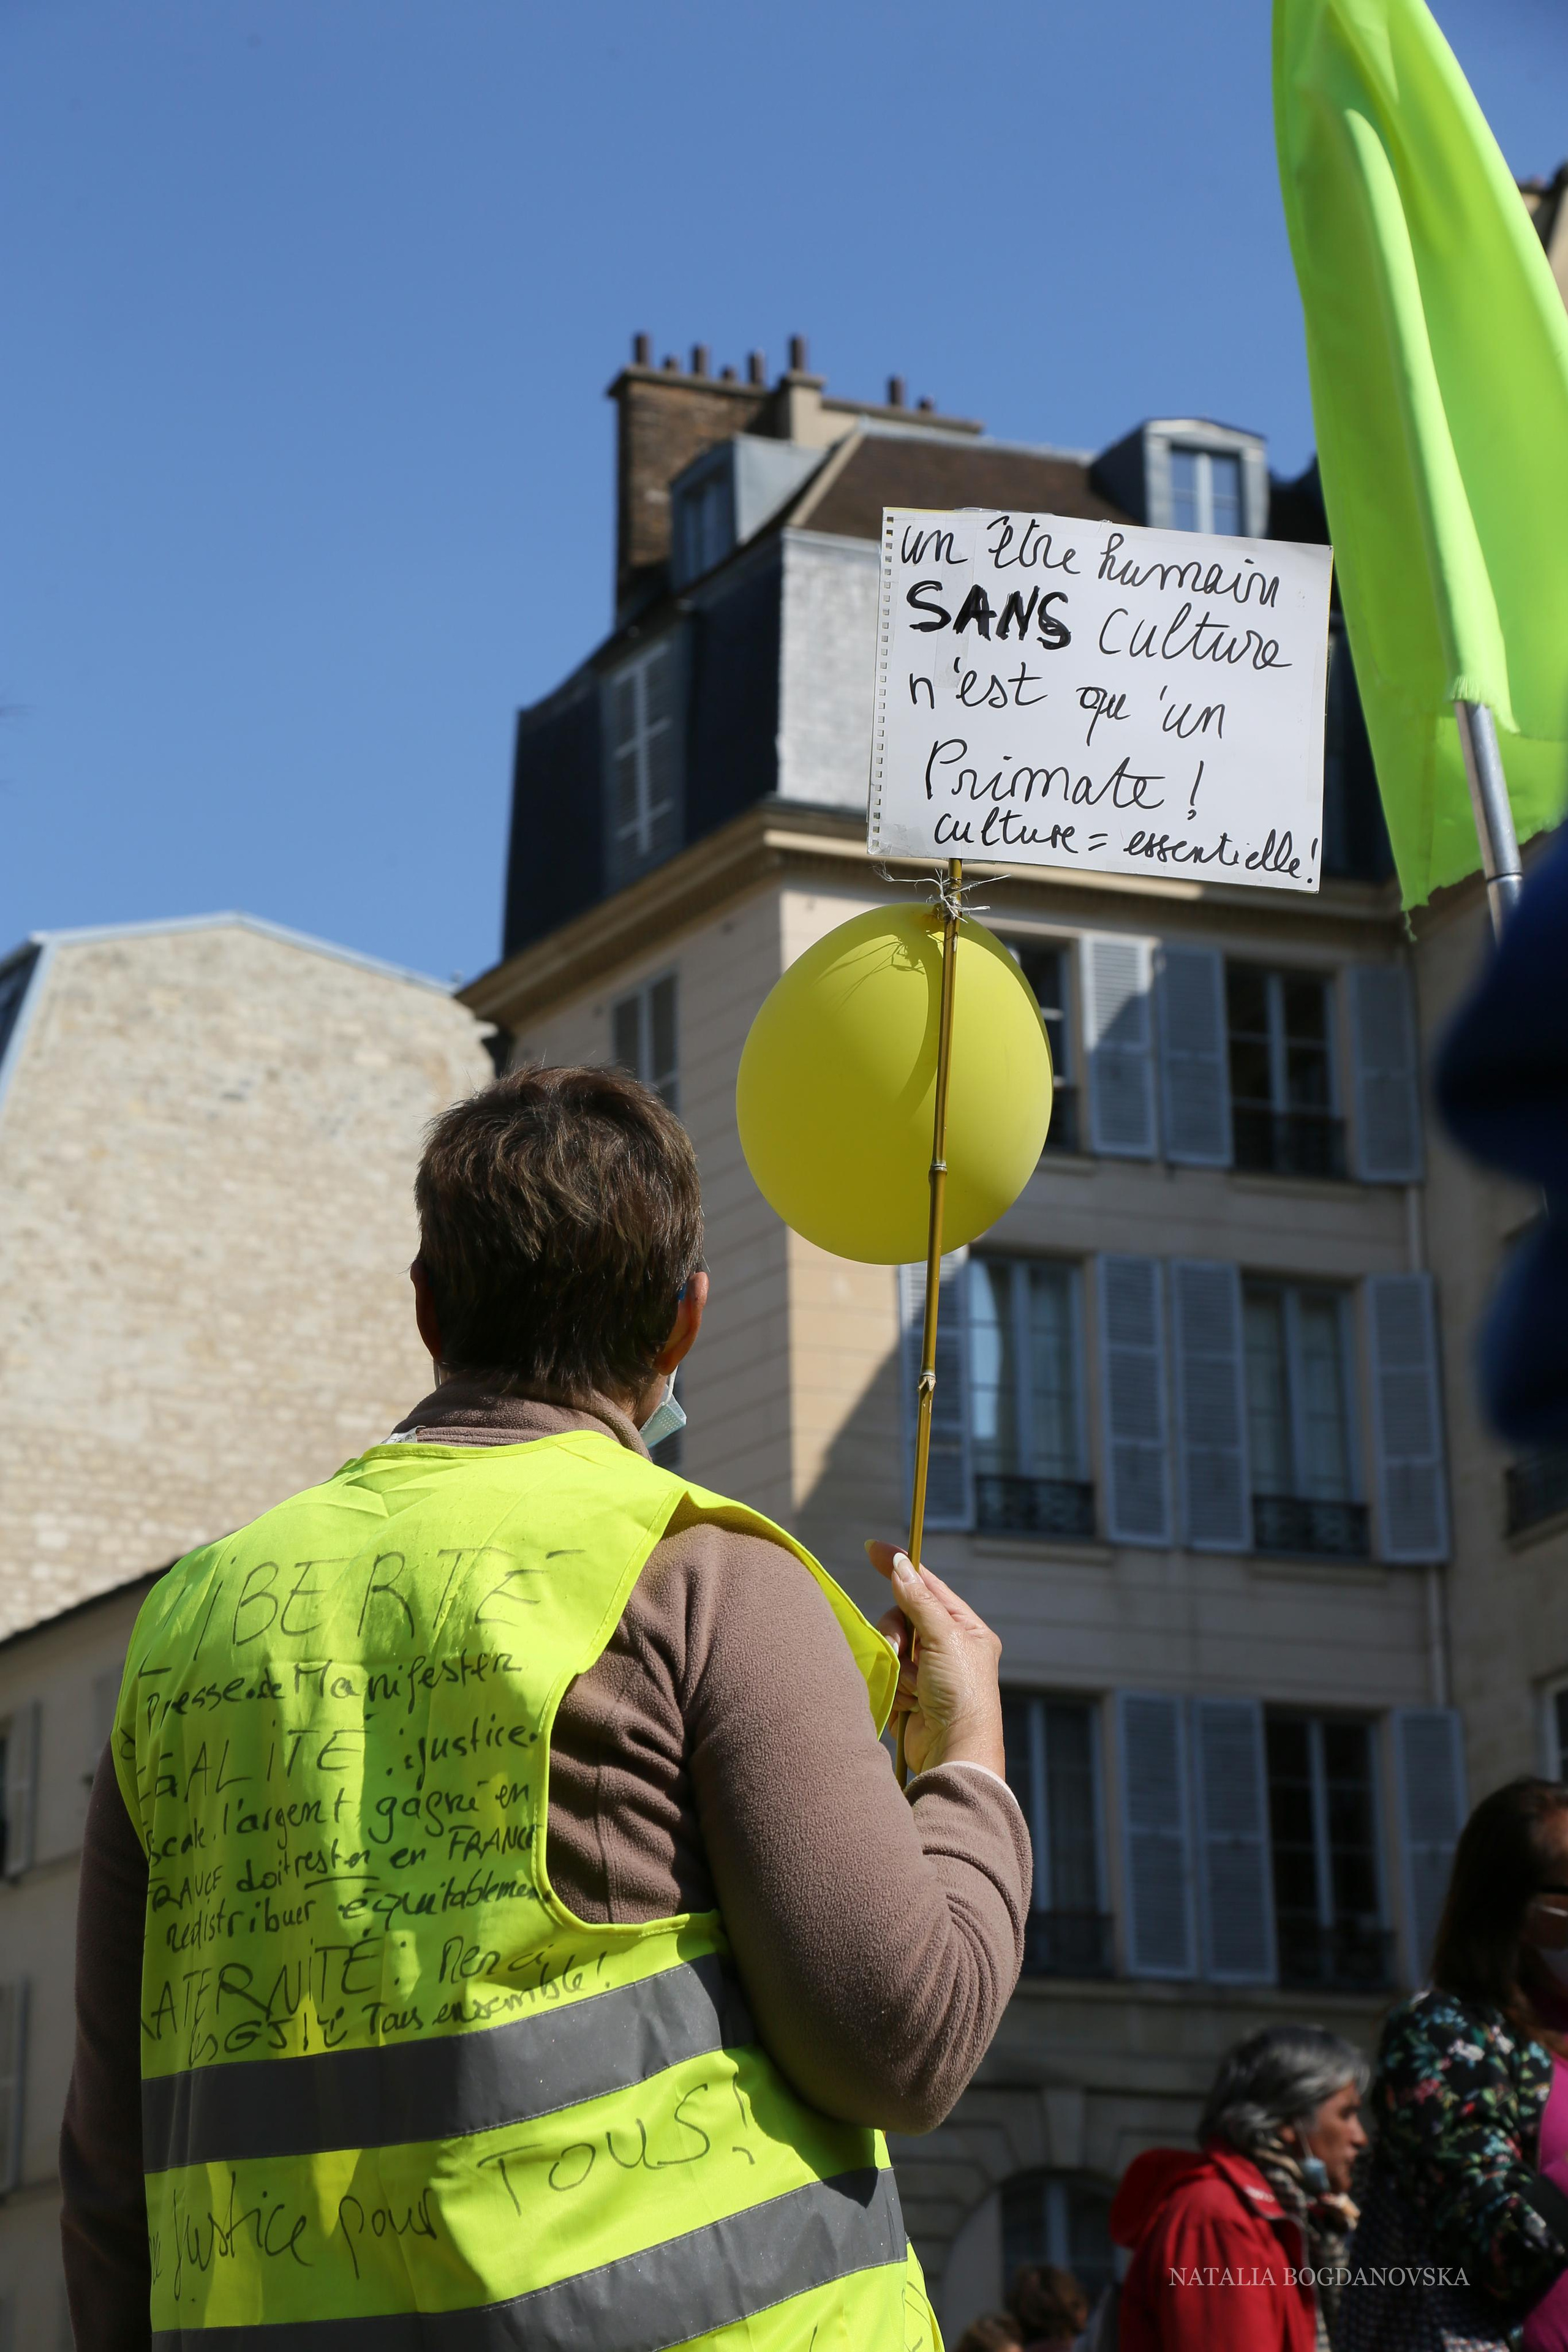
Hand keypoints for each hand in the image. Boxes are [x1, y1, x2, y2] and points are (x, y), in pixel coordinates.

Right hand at [864, 1542, 1005, 1779]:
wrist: (954, 1751)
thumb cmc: (961, 1691)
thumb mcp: (944, 1637)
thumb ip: (919, 1600)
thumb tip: (900, 1563)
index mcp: (965, 1628)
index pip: (928, 1586)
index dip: (901, 1567)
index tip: (872, 1548)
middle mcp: (946, 1646)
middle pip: (902, 1616)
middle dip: (898, 1634)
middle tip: (903, 1652)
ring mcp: (927, 1671)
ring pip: (890, 1645)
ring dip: (898, 1665)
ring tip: (915, 1686)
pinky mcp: (908, 1693)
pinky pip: (887, 1673)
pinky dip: (895, 1686)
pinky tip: (911, 1702)